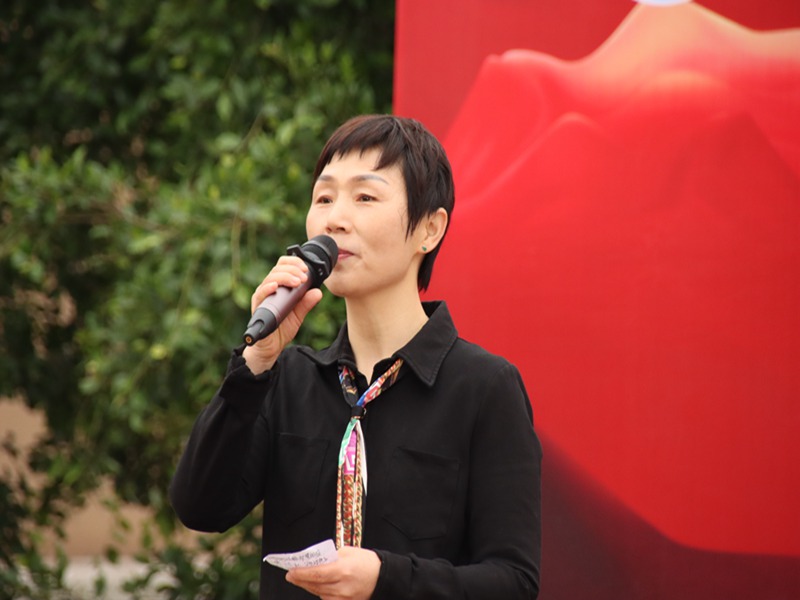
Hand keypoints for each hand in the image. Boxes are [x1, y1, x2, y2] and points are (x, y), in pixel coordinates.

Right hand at [242, 255, 322, 373]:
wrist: (271, 347)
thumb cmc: (282, 328)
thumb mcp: (299, 315)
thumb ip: (307, 303)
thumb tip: (318, 292)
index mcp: (279, 287)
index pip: (283, 266)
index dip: (294, 262)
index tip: (306, 268)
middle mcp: (269, 288)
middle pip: (277, 269)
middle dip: (293, 269)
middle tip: (304, 277)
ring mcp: (262, 297)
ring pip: (270, 278)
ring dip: (285, 277)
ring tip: (297, 281)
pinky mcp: (257, 307)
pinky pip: (260, 294)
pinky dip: (268, 288)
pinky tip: (276, 286)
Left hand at [285, 546, 380, 599]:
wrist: (383, 577)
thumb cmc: (367, 562)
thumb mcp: (348, 552)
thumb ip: (331, 558)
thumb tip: (315, 562)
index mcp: (343, 570)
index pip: (316, 573)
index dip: (301, 573)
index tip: (291, 570)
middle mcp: (343, 587)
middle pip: (315, 585)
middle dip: (300, 580)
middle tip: (291, 575)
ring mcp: (344, 598)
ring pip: (319, 594)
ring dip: (308, 586)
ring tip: (300, 579)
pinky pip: (328, 599)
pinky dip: (320, 592)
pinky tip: (316, 586)